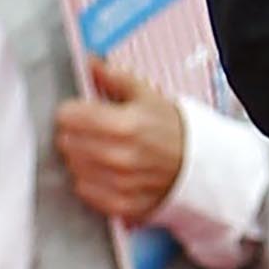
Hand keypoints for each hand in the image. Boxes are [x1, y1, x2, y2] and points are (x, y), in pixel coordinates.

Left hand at [54, 61, 186, 224]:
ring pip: (73, 167)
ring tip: (98, 152)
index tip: (78, 112)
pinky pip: (86, 192)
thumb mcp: (148, 96)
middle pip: (66, 142)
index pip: (68, 116)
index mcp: (124, 124)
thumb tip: (91, 63)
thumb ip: (114, 77)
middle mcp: (120, 156)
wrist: (201, 167)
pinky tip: (103, 172)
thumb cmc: (173, 131)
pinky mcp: (122, 204)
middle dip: (73, 134)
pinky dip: (90, 182)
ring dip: (80, 158)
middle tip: (89, 132)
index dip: (71, 111)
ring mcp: (121, 184)